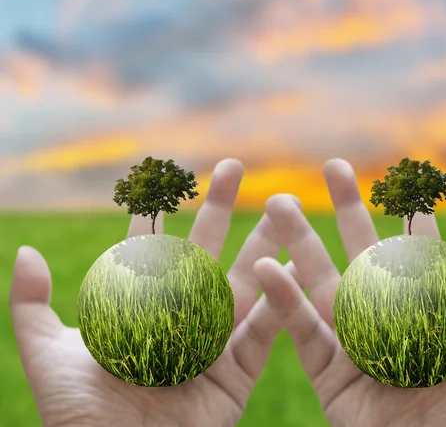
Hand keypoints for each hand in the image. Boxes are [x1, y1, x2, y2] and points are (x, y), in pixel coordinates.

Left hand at [10, 159, 296, 426]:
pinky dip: (281, 300)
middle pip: (204, 251)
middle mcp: (181, 317)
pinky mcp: (237, 374)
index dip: (160, 209)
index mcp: (141, 308)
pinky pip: (264, 333)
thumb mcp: (47, 359)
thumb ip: (33, 307)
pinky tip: (296, 265)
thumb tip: (25, 251)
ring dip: (264, 242)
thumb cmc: (78, 421)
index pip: (152, 246)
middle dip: (219, 206)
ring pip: (243, 282)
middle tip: (233, 166)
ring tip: (285, 208)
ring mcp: (212, 342)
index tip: (170, 173)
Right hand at [254, 159, 445, 426]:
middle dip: (346, 205)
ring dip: (299, 239)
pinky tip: (265, 264)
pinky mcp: (327, 372)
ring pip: (320, 279)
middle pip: (361, 249)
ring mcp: (352, 340)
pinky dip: (282, 299)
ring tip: (278, 201)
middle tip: (334, 166)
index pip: (414, 246)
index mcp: (424, 306)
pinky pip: (301, 330)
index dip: (406, 209)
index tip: (398, 175)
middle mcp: (383, 315)